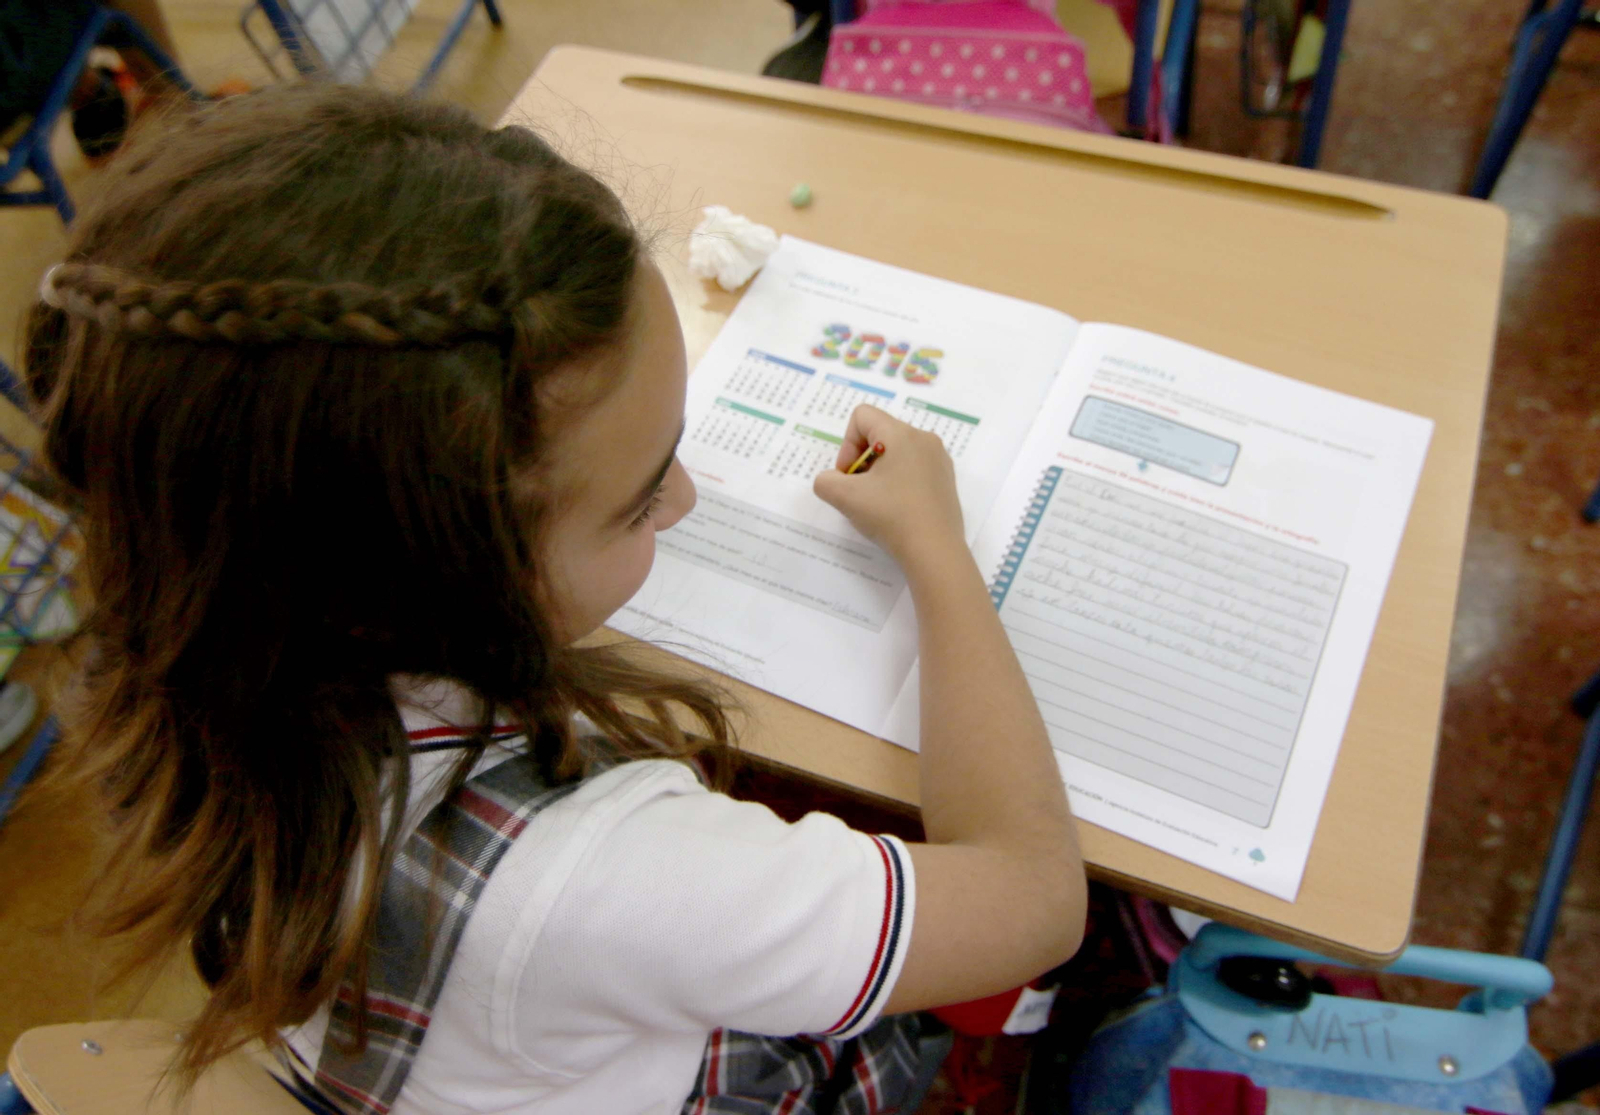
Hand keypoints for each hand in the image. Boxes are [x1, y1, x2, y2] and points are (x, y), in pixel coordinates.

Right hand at [813, 405, 966, 572]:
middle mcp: (924, 439)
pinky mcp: (945, 479)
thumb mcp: (844, 498)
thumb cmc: (891, 516)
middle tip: (859, 492)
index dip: (847, 444)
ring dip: (878, 472)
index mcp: (901, 433)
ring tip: (877, 502)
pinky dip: (898, 482)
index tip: (849, 476)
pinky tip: (897, 508)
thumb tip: (833, 481)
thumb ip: (825, 481)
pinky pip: (914, 467)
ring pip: (896, 452)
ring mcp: (939, 459)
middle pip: (879, 434)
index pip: (862, 416)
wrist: (935, 550)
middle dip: (862, 460)